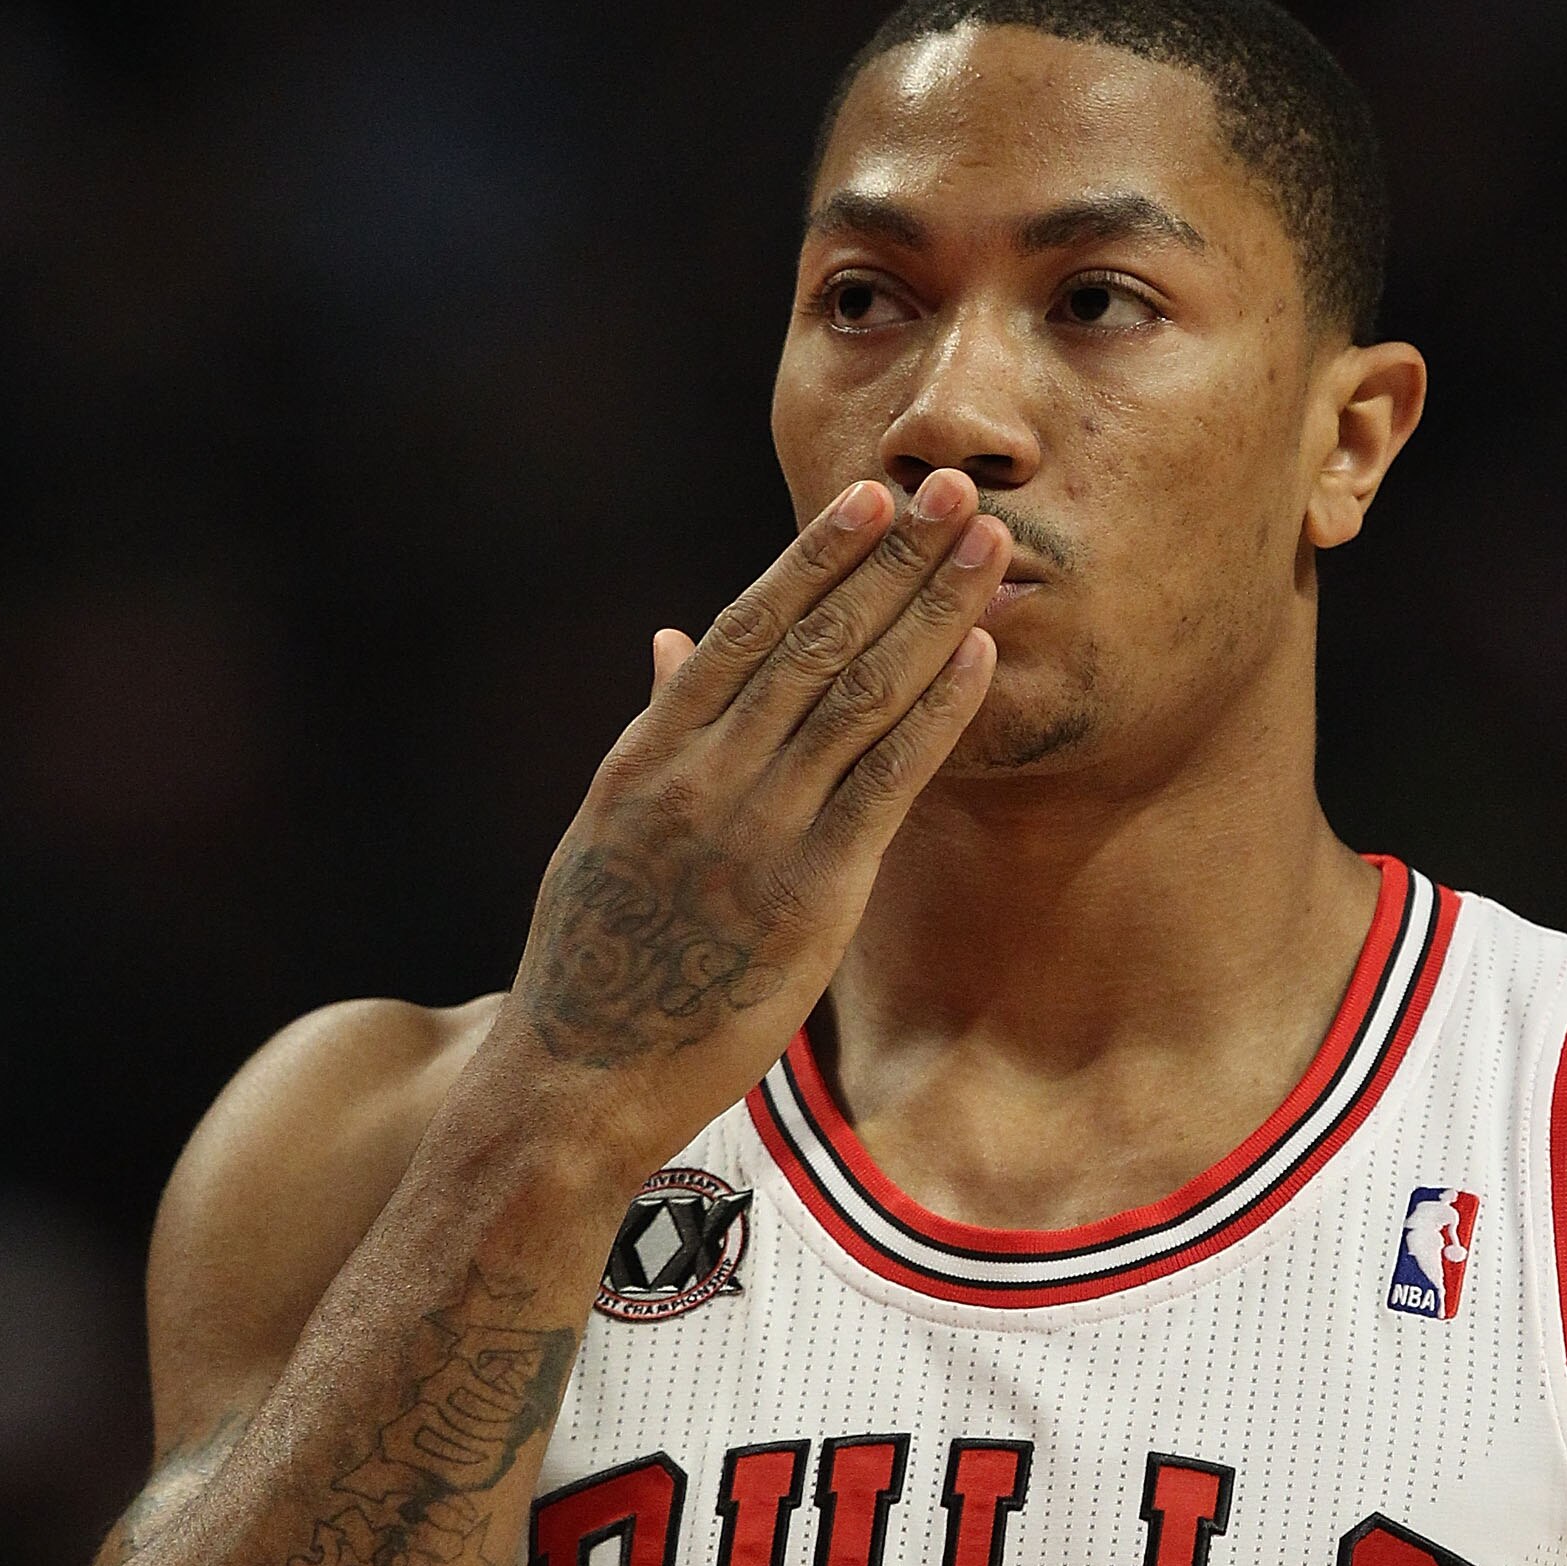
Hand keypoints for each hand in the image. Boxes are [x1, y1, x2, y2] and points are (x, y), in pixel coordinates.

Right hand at [494, 469, 1002, 1177]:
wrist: (580, 1074)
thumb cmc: (599, 957)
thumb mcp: (608, 826)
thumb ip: (657, 730)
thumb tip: (675, 640)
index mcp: (651, 753)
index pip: (748, 628)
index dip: (816, 556)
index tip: (871, 496)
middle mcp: (702, 776)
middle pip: (815, 641)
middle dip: (893, 560)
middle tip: (955, 491)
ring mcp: (755, 832)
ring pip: (858, 695)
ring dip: (932, 613)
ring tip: (987, 549)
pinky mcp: (808, 895)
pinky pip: (886, 783)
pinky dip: (937, 712)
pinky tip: (980, 657)